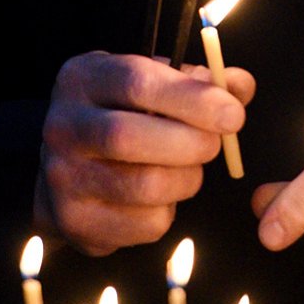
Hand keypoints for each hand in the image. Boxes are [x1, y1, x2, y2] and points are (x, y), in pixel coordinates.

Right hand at [35, 51, 254, 256]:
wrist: (66, 166)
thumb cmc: (122, 114)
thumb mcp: (152, 82)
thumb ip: (200, 80)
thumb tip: (240, 86)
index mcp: (84, 79)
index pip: (138, 82)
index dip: (192, 98)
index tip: (232, 113)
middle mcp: (64, 126)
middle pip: (131, 137)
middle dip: (191, 143)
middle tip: (214, 144)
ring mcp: (63, 177)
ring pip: (143, 186)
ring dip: (186, 180)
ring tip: (189, 170)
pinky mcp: (75, 221)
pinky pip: (143, 224)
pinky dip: (168, 212)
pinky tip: (160, 197)